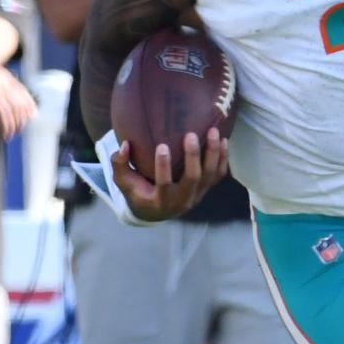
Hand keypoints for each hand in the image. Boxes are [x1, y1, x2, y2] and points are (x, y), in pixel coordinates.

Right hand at [0, 69, 37, 137]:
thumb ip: (2, 88)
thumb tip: (21, 105)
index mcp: (2, 76)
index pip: (22, 93)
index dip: (28, 107)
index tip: (30, 119)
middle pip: (15, 106)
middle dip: (17, 123)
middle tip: (13, 134)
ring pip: (3, 112)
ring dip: (4, 127)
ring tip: (3, 136)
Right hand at [109, 128, 228, 222]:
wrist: (158, 211)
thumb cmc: (138, 192)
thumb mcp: (123, 182)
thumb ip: (119, 164)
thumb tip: (125, 144)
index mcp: (160, 200)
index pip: (164, 184)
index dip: (164, 167)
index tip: (162, 146)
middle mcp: (182, 200)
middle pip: (193, 178)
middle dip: (193, 156)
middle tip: (191, 135)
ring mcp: (197, 195)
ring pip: (209, 175)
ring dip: (213, 153)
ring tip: (213, 132)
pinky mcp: (206, 189)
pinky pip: (218, 174)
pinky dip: (222, 158)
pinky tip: (224, 141)